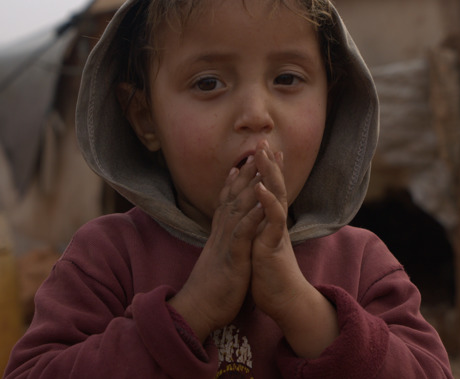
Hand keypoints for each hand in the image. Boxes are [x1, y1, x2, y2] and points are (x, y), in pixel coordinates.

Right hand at [168, 156, 264, 342]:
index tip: (246, 160)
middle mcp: (221, 233)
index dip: (237, 179)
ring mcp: (225, 243)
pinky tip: (261, 202)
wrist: (197, 310)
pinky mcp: (232, 258)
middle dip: (247, 172)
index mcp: (220, 234)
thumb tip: (227, 236)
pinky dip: (251, 216)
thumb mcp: (219, 259)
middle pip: (234, 195)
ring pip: (237, 208)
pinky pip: (242, 234)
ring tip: (261, 164)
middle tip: (258, 148)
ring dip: (250, 185)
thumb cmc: (211, 289)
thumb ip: (224, 244)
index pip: (228, 200)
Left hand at [251, 141, 338, 356]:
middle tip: (264, 140)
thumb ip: (261, 231)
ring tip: (264, 154)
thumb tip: (257, 219)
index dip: (268, 170)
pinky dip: (268, 202)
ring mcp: (276, 233)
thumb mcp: (261, 247)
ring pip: (278, 197)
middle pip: (276, 187)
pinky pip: (273, 220)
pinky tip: (261, 187)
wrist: (284, 302)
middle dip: (269, 163)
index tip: (264, 150)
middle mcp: (276, 224)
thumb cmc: (271, 278)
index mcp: (271, 224)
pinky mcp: (274, 245)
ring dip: (270, 174)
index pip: (271, 190)